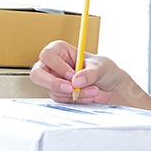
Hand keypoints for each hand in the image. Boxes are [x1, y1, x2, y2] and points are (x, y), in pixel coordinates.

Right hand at [30, 39, 145, 105]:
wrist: (113, 87)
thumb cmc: (105, 70)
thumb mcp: (101, 67)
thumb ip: (89, 73)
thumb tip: (76, 80)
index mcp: (61, 50)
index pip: (47, 55)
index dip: (57, 66)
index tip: (72, 74)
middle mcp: (54, 65)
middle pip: (38, 74)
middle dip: (53, 83)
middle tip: (70, 89)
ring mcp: (54, 80)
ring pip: (52, 90)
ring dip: (73, 94)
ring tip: (93, 91)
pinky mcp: (59, 94)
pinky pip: (60, 99)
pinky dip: (75, 100)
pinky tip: (88, 96)